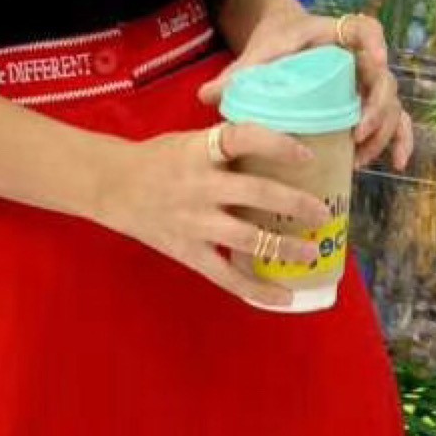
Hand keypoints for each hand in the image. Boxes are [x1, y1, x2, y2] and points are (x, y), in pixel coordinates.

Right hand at [92, 123, 333, 307]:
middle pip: (255, 193)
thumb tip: (280, 146)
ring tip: (311, 253)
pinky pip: (226, 276)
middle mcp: (200, 185)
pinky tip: (283, 296)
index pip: (243, 138)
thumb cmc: (159, 158)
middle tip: (322, 212)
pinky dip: (256, 289)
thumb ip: (227, 147)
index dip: (277, 144)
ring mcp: (194, 222)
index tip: (306, 154)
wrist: (113, 186)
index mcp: (201, 150)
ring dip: (284, 247)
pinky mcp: (188, 251)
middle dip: (294, 203)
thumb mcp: (191, 141)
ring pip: (247, 238)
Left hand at [200, 5, 414, 172]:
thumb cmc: (275, 39)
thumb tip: (204, 96)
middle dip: (376, 107)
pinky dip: (397, 140)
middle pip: (383, 77)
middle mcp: (360, 57)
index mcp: (336, 34)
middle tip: (356, 132)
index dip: (375, 43)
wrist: (282, 36)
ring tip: (359, 156)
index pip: (366, 29)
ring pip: (391, 105)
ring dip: (382, 131)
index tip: (373, 61)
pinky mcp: (367, 103)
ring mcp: (366, 82)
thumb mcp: (259, 51)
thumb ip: (238, 72)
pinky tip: (394, 165)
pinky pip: (393, 121)